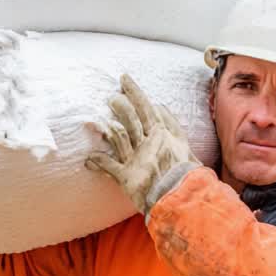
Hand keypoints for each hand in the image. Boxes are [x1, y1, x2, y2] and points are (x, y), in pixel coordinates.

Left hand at [86, 74, 199, 215]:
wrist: (184, 197)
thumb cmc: (186, 173)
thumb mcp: (184, 145)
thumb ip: (171, 125)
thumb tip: (159, 106)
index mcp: (162, 135)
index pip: (146, 107)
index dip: (135, 92)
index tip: (124, 79)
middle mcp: (148, 144)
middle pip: (132, 118)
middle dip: (120, 104)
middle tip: (110, 96)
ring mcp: (137, 159)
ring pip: (120, 136)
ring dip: (108, 126)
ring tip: (97, 119)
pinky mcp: (128, 177)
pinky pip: (109, 166)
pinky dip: (97, 162)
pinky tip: (88, 159)